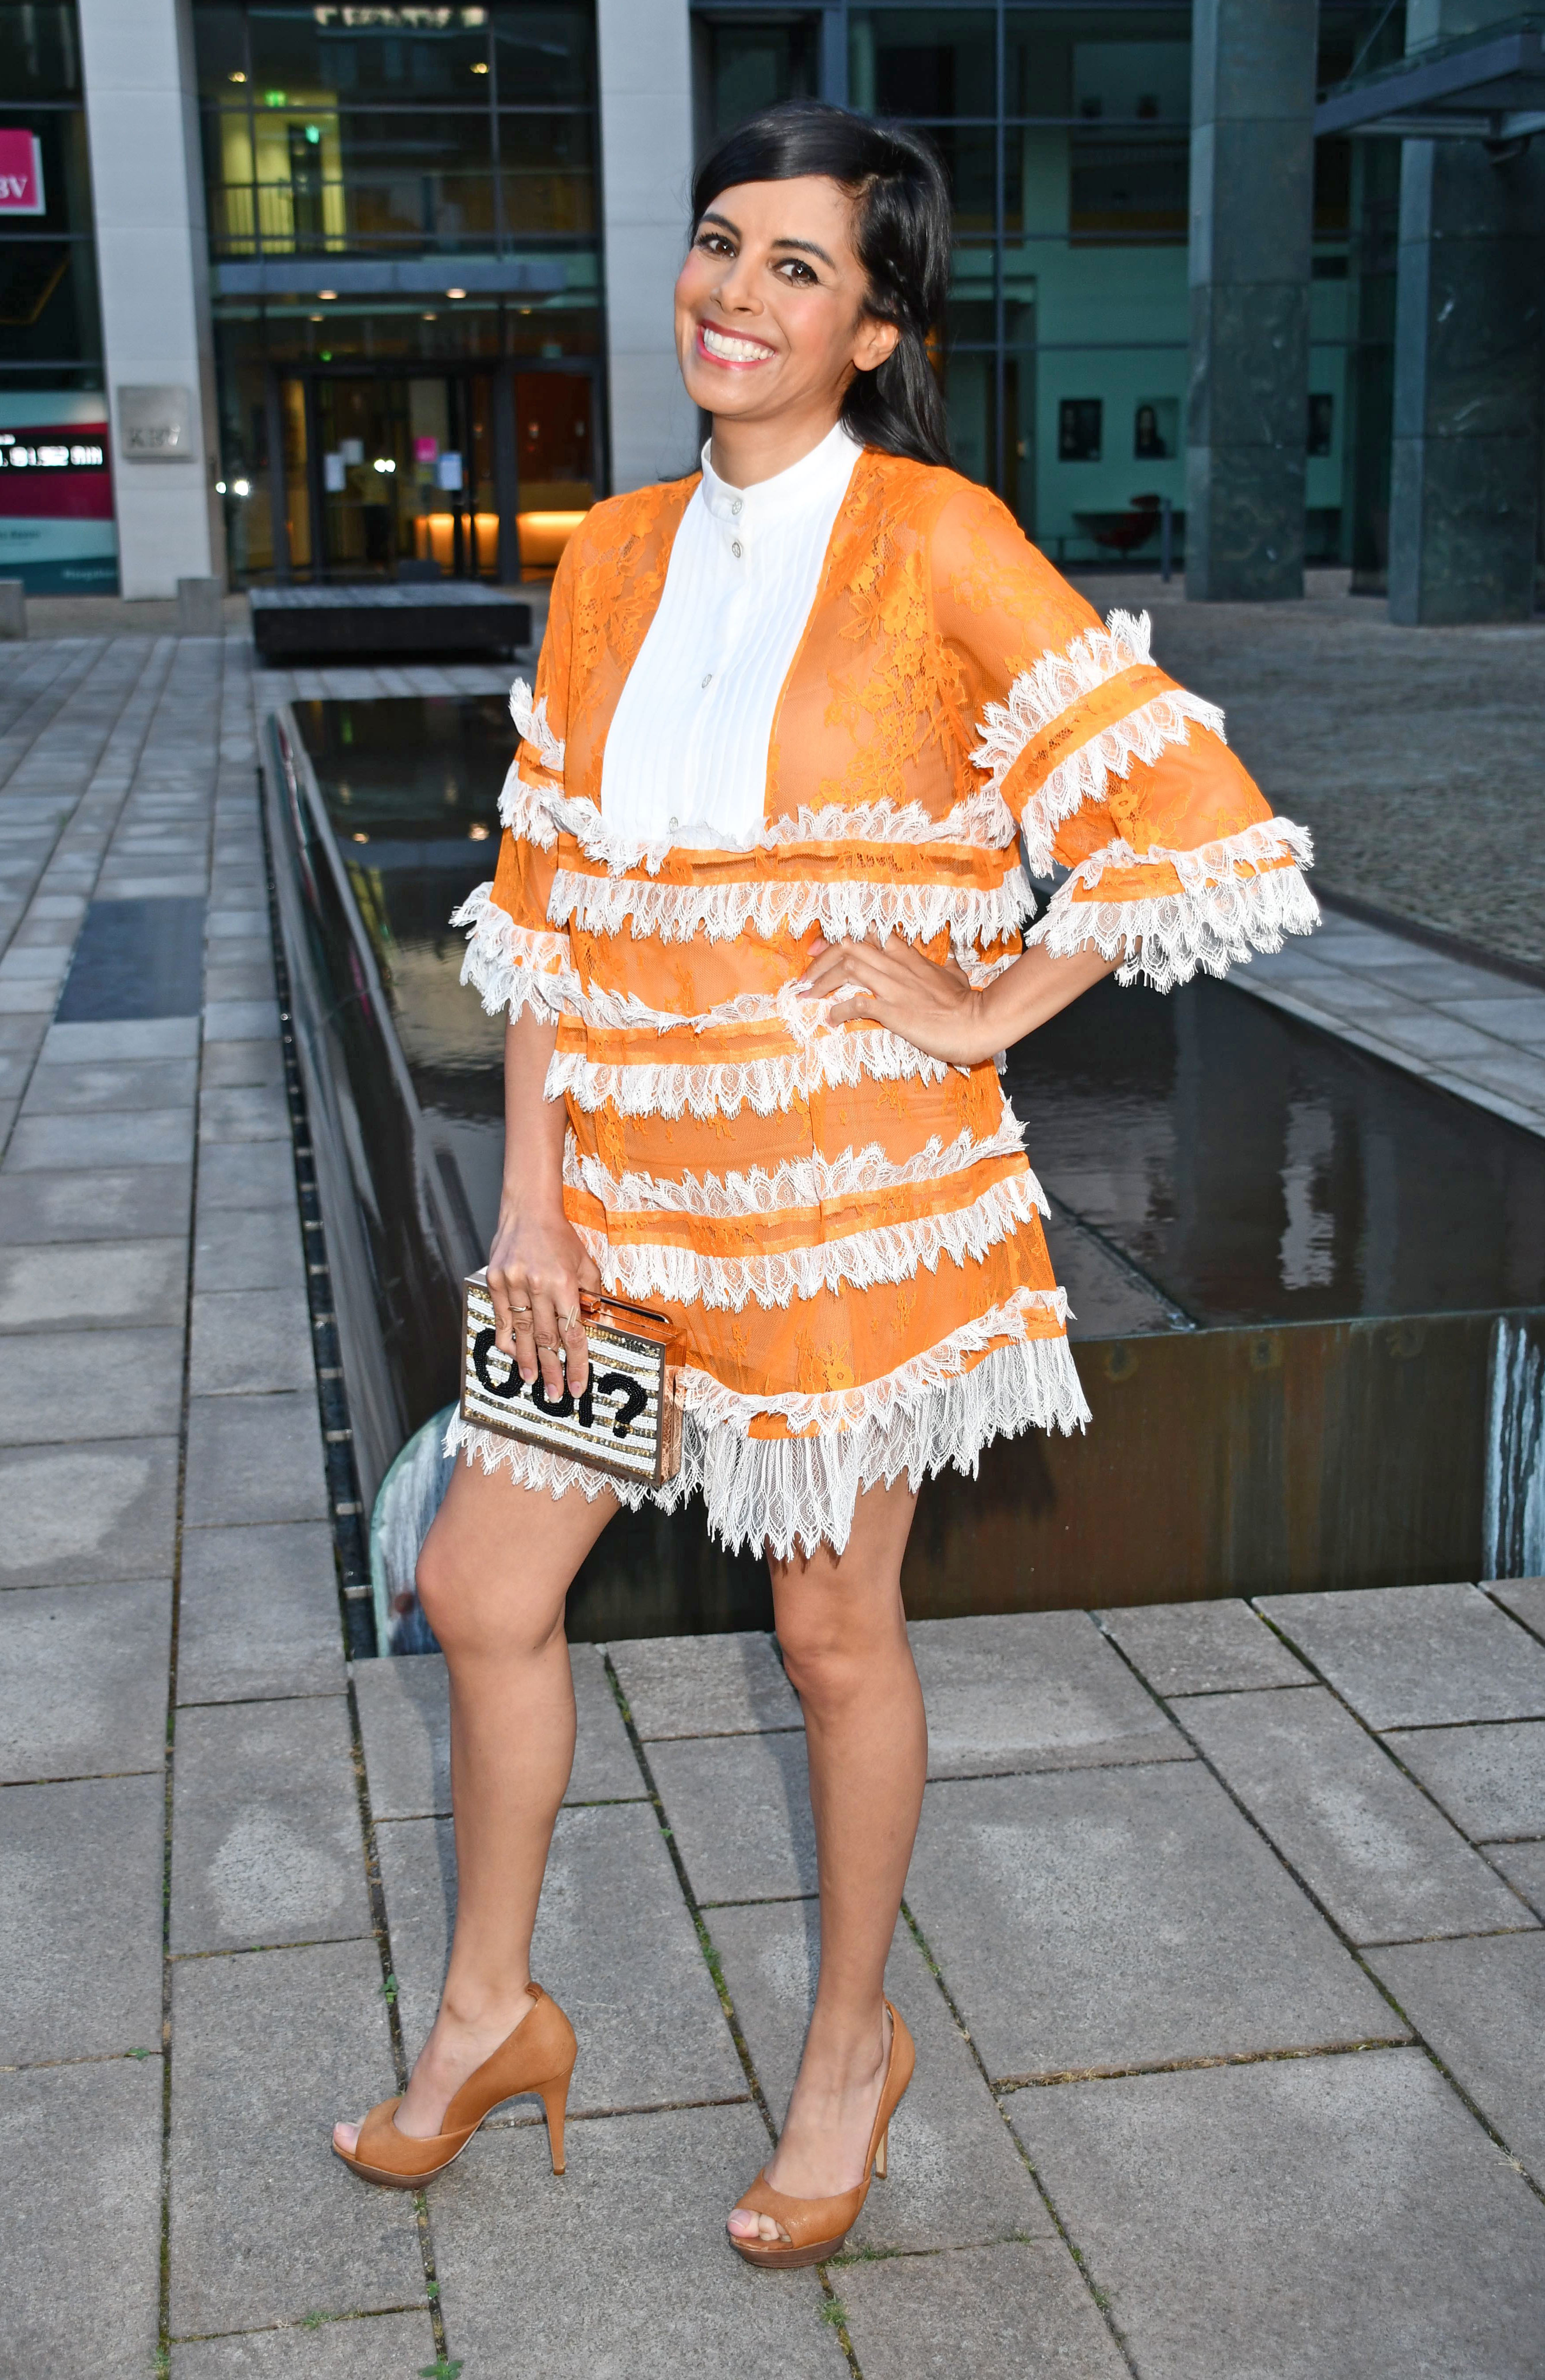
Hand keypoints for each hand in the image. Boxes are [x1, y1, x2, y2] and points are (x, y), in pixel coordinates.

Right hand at [487, 1210, 601, 1400]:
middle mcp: (536, 1285)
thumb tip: (593, 1321)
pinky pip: (501, 1317)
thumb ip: (590, 1293)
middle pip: (545, 1339)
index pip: (571, 1333)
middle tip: (555, 1394)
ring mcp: (512, 1283)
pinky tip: (511, 1353)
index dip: (575, 1363)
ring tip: (531, 1381)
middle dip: (551, 1370)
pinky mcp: (495, 1280)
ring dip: (526, 1361)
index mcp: (562, 1283)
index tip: (577, 1385)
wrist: (528, 1208)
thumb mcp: (584, 1262)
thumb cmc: (559, 1236)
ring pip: (521, 1332)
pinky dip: (507, 1337)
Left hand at [796, 935, 994, 1068]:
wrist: (977, 1023)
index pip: (867, 936)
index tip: (819, 952)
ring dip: (821, 983)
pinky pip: (858, 1005)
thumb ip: (948, 966)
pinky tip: (829, 1019)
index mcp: (908, 956)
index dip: (838, 942)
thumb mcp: (956, 976)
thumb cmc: (967, 1003)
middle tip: (803, 980)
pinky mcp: (894, 1011)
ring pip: (847, 970)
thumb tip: (952, 957)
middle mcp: (896, 966)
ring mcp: (894, 987)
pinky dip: (838, 1011)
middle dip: (820, 961)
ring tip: (806, 998)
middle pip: (848, 948)